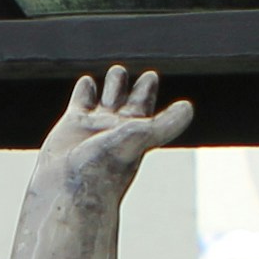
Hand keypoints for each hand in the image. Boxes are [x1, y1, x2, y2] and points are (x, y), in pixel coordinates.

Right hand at [37, 67, 194, 177]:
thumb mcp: (140, 139)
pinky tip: (87, 82)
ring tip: (118, 71)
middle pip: (128, 101)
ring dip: (113, 85)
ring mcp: (93, 127)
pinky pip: (80, 101)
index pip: (143, 104)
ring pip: (105, 99)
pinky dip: (84, 89)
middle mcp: (116, 129)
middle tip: (147, 76)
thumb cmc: (106, 168)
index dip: (147, 89)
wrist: (70, 187)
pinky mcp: (71, 125)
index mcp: (134, 131)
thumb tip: (188, 108)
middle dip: (134, 88)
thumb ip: (166, 124)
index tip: (151, 77)